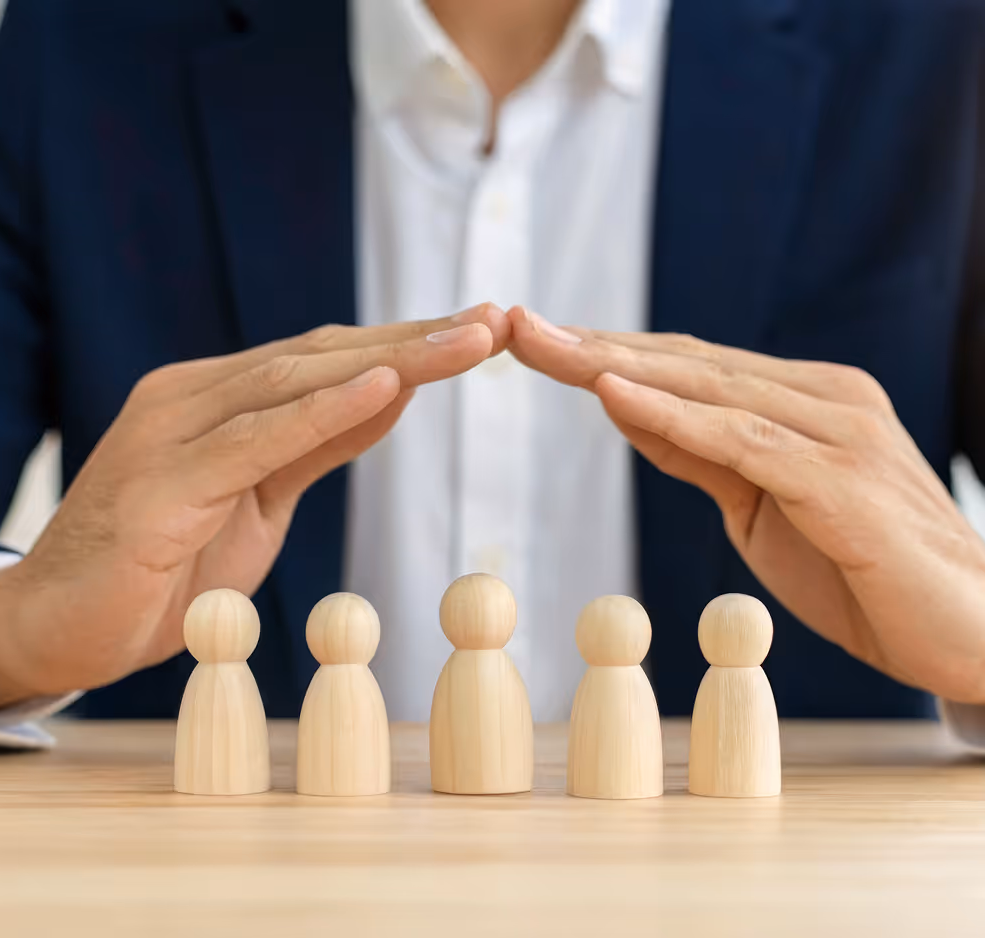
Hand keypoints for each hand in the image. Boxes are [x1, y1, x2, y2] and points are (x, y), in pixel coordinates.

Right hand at [0, 305, 507, 706]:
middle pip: (323, 354)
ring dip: (392, 359)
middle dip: (417, 338)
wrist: (61, 625)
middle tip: (496, 322)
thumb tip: (389, 395)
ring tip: (468, 343)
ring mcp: (173, 433)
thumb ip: (316, 443)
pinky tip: (384, 387)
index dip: (409, 342)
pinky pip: (255, 440)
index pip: (328, 357)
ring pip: (297, 381)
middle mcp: (195, 397)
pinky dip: (322, 411)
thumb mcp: (261, 496)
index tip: (482, 331)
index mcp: (220, 397)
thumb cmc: (166, 563)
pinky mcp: (161, 485)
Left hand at [509, 306, 984, 702]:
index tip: (535, 339)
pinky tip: (611, 392)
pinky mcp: (841, 480)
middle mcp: (821, 399)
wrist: (969, 634)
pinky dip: (672, 415)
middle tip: (512, 323)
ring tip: (540, 344)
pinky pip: (741, 441)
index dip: (606, 350)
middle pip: (684, 362)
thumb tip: (626, 407)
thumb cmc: (863, 573)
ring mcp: (835, 433)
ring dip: (613, 364)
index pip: (686, 365)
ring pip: (705, 387)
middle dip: (591, 344)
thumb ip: (700, 454)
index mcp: (803, 400)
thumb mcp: (759, 508)